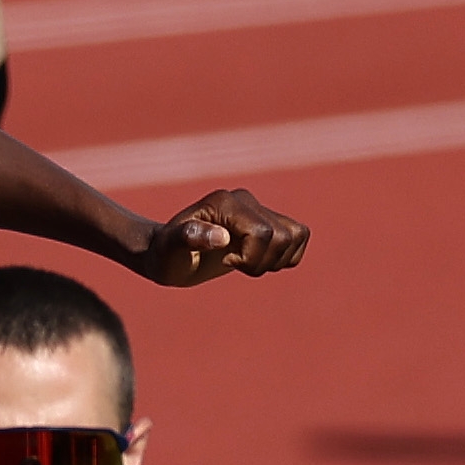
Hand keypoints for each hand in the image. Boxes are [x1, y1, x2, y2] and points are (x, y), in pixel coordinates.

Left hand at [133, 186, 306, 283]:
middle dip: (262, 262)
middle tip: (233, 264)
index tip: (225, 261)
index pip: (262, 233)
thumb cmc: (165, 255)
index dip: (250, 257)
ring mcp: (258, 209)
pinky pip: (299, 236)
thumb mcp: (169, 250)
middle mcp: (245, 200)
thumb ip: (189, 237)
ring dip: (275, 260)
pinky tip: (259, 260)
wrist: (169, 254)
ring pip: (296, 235)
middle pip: (283, 236)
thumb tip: (221, 237)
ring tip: (245, 263)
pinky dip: (286, 256)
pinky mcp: (268, 221)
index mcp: (225, 204)